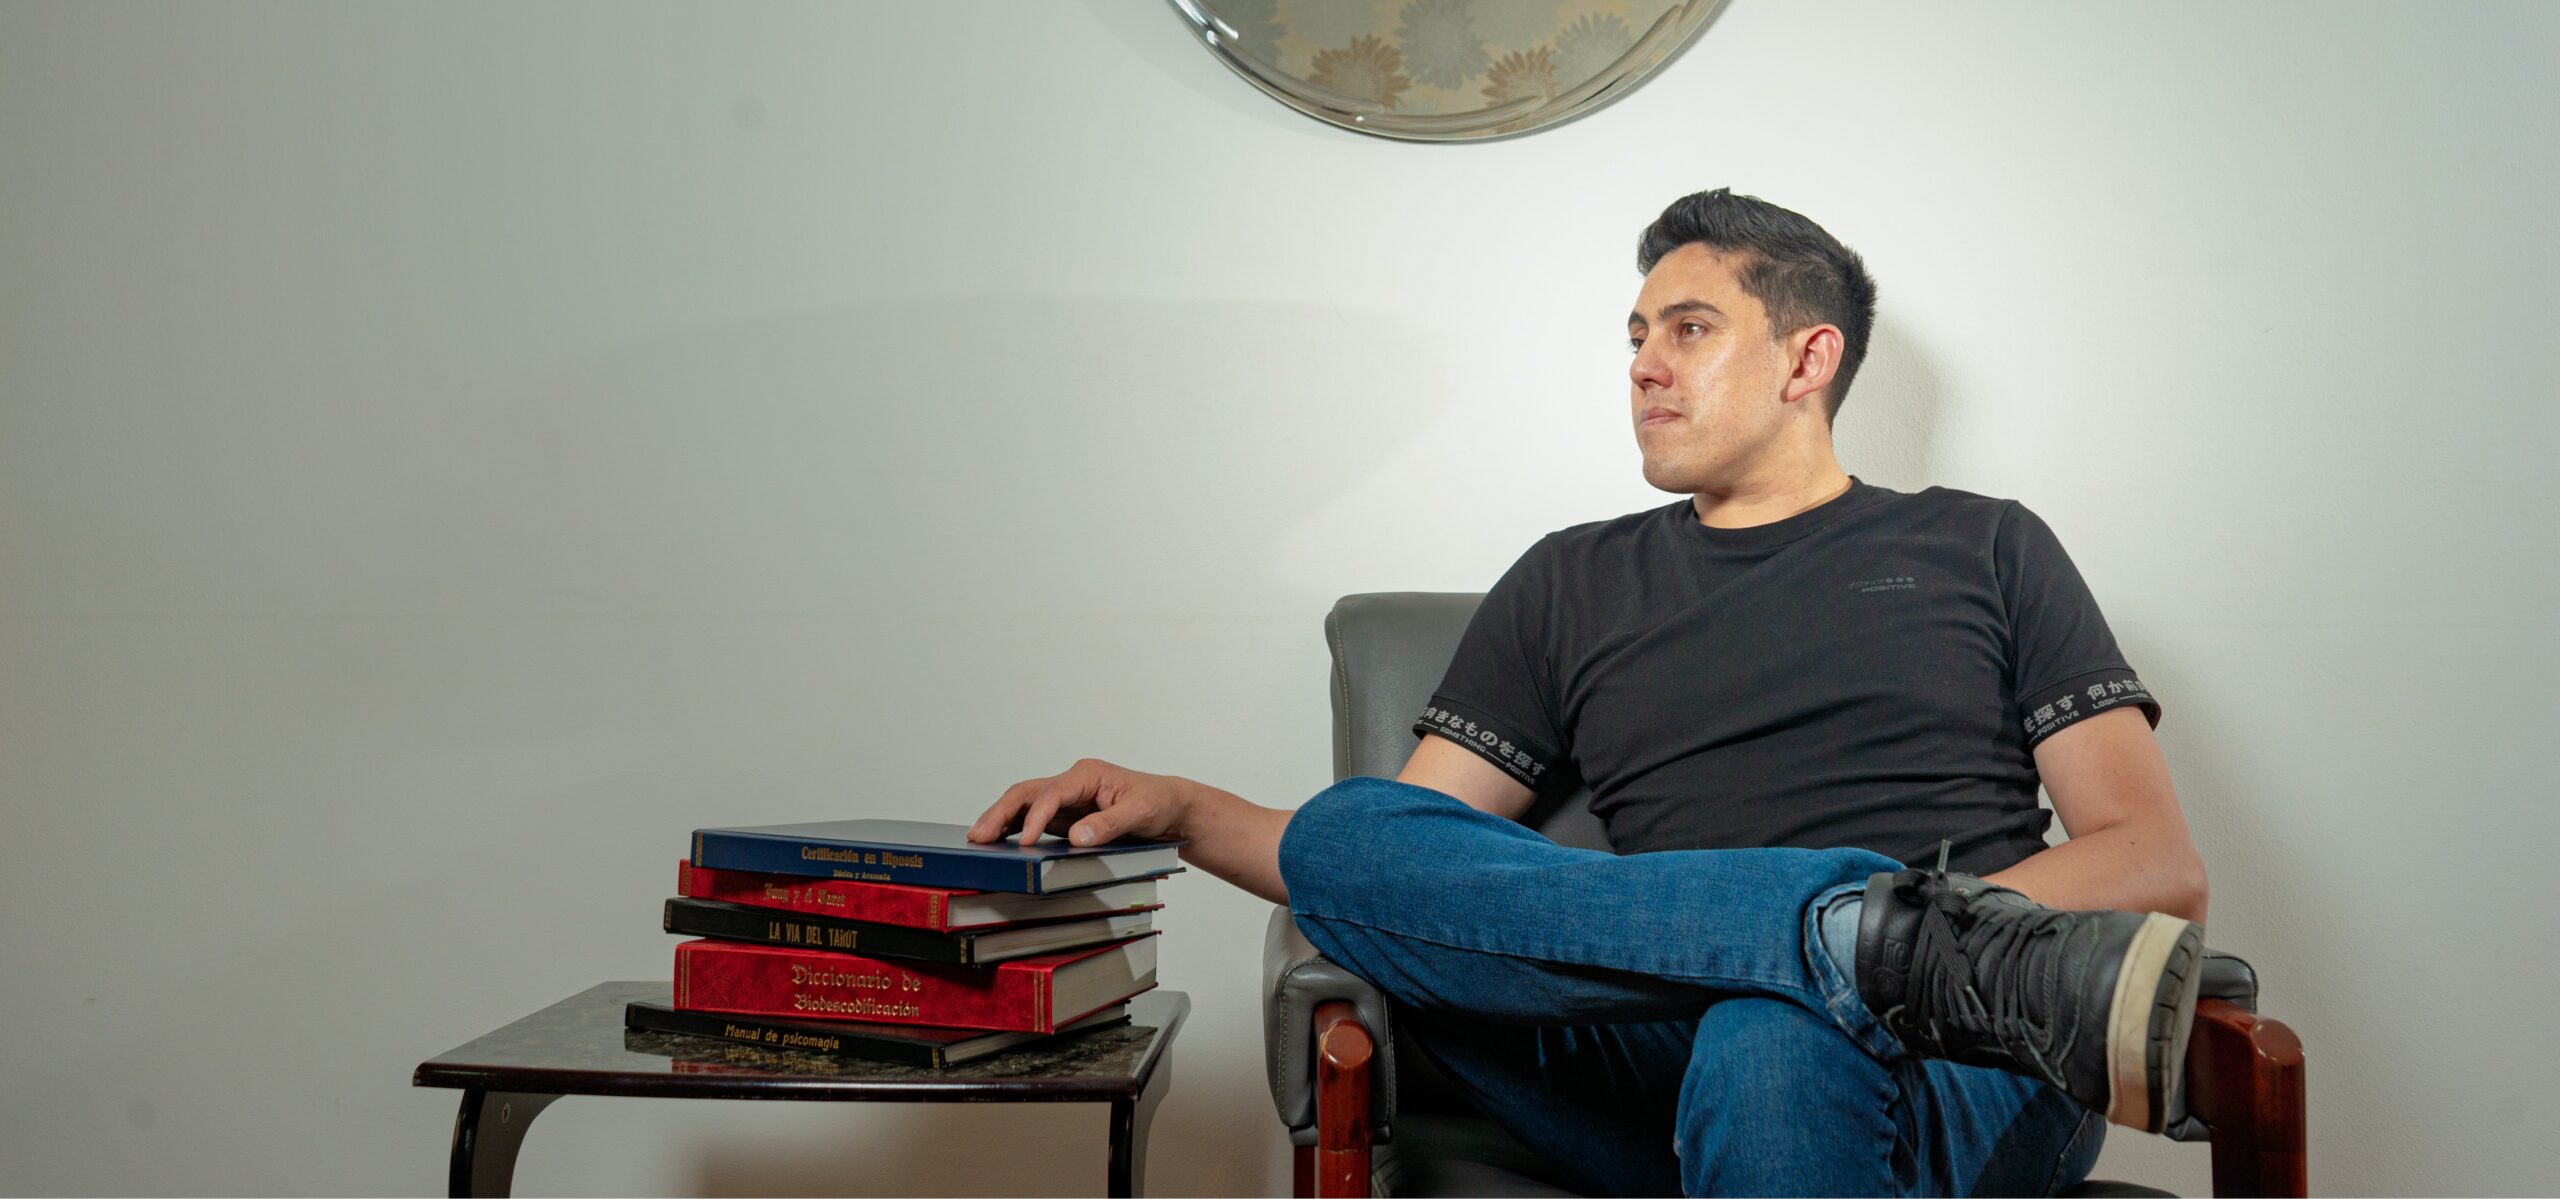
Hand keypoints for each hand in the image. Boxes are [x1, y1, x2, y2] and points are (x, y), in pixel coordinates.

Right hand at [967, 758, 1196, 848]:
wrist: (1170, 806)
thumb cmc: (1158, 803)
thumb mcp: (1141, 813)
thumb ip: (1109, 824)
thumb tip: (1077, 838)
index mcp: (1088, 774)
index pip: (1052, 793)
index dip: (1036, 816)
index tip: (1024, 840)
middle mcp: (1072, 782)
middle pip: (1027, 792)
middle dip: (1001, 812)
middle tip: (978, 835)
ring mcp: (1066, 798)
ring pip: (1024, 803)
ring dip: (1000, 819)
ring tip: (977, 838)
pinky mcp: (1065, 815)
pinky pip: (1033, 818)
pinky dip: (1013, 827)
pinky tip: (998, 841)